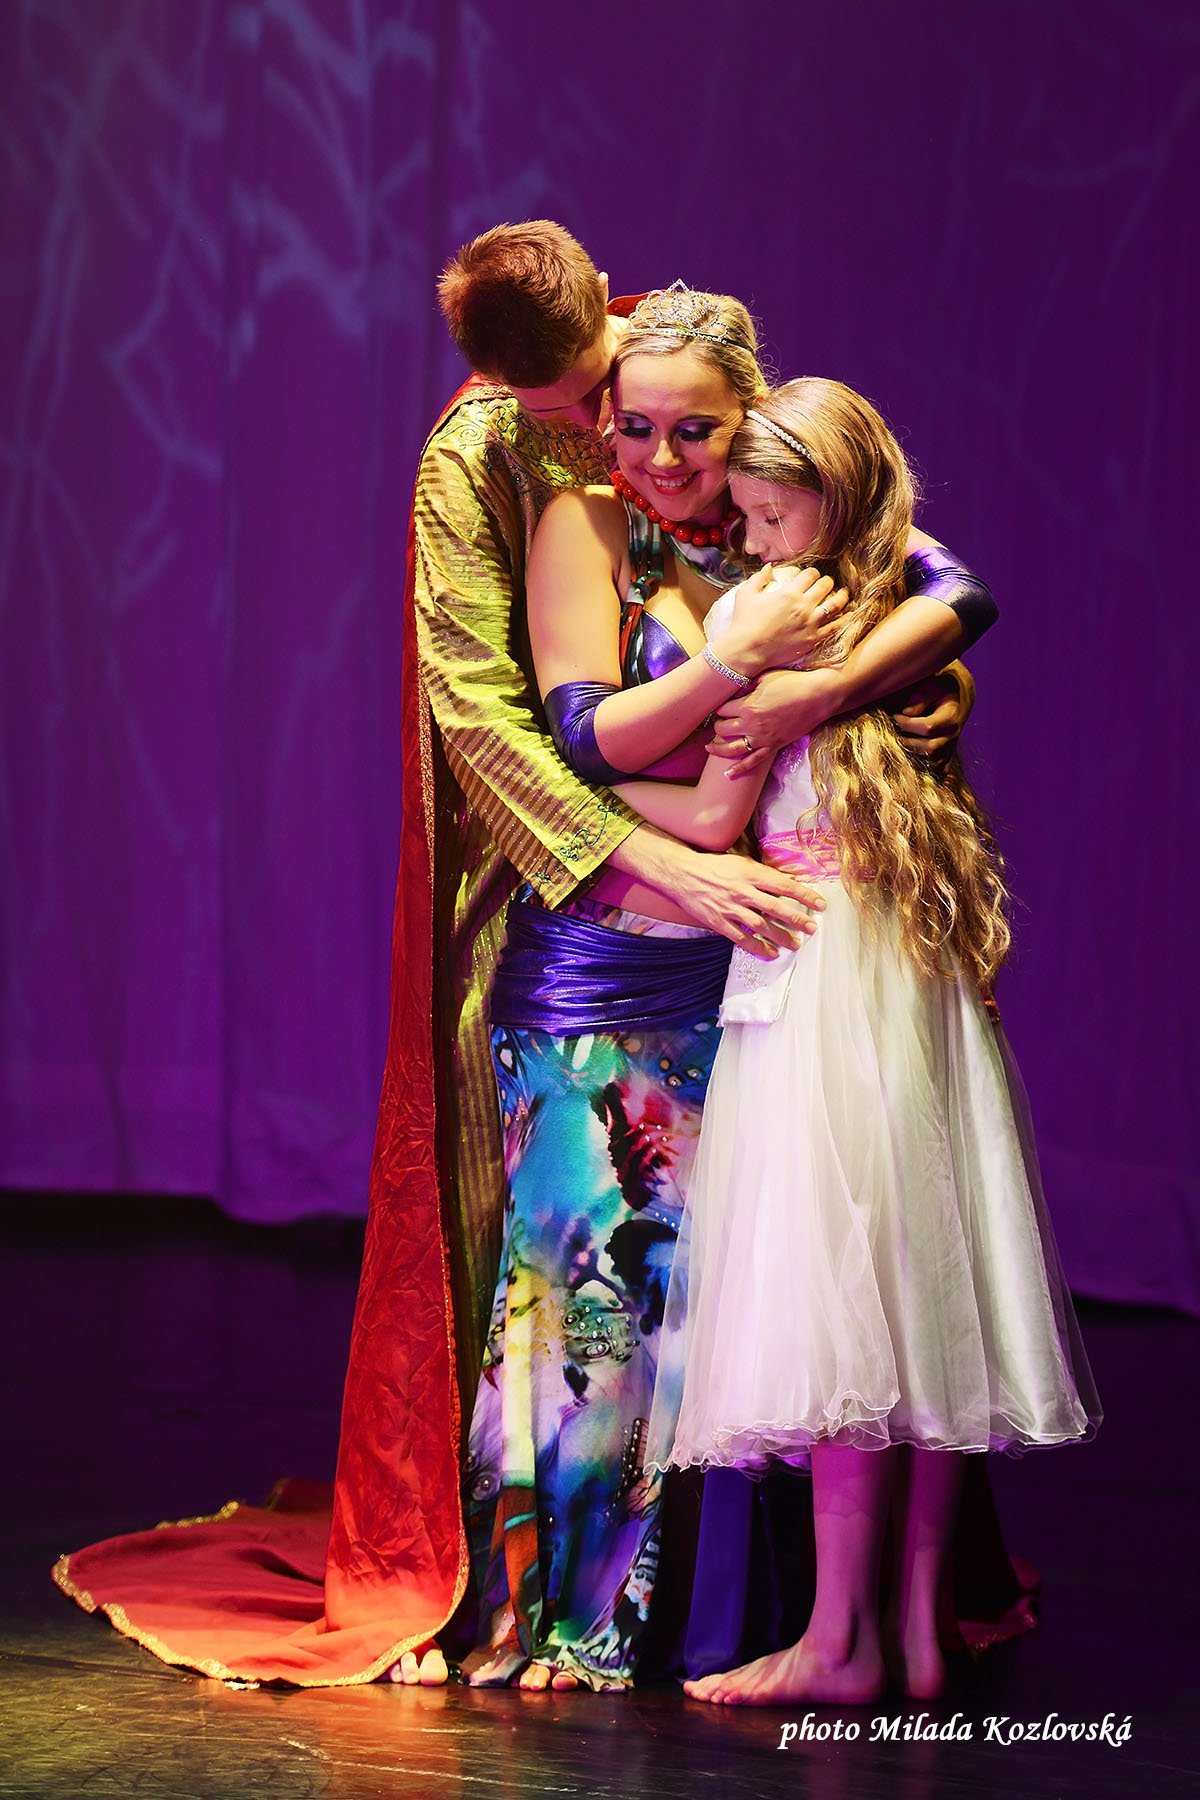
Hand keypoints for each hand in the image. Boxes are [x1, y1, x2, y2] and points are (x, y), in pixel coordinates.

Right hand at [672, 848, 824, 956]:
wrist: (682, 874)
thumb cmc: (713, 866)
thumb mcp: (741, 863)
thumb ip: (763, 874)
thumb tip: (787, 882)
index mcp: (750, 874)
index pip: (784, 886)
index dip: (805, 895)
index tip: (820, 904)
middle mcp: (743, 892)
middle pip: (776, 908)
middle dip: (797, 919)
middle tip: (812, 928)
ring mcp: (731, 908)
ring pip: (761, 926)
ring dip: (780, 937)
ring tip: (795, 944)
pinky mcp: (719, 922)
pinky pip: (741, 938)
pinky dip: (757, 947)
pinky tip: (770, 953)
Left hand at [708, 668, 842, 777]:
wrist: (818, 696)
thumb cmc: (793, 682)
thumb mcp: (765, 677)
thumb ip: (747, 685)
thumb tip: (735, 689)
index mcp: (747, 706)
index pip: (721, 710)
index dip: (719, 708)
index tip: (722, 706)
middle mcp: (751, 725)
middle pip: (722, 729)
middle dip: (718, 726)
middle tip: (720, 722)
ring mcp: (762, 738)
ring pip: (731, 749)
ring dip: (718, 749)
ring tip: (710, 747)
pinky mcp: (773, 746)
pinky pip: (753, 762)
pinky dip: (739, 769)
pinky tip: (728, 775)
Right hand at [715, 566, 849, 675]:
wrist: (746, 651)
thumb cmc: (743, 622)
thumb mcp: (746, 594)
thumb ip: (759, 577)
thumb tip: (770, 566)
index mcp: (789, 593)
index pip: (811, 574)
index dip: (813, 572)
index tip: (811, 576)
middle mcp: (803, 606)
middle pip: (826, 585)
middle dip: (827, 581)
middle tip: (826, 583)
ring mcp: (811, 623)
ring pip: (836, 604)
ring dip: (842, 596)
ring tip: (843, 594)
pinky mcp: (813, 639)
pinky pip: (835, 627)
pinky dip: (844, 619)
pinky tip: (848, 614)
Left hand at [889, 666, 972, 761]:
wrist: (957, 698)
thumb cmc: (941, 688)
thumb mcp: (934, 684)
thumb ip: (921, 695)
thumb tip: (906, 712)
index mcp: (951, 716)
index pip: (927, 727)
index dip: (907, 724)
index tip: (896, 716)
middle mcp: (953, 735)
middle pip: (930, 748)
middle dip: (908, 741)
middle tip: (896, 731)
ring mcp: (951, 747)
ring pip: (932, 762)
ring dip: (913, 753)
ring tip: (902, 739)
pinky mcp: (947, 756)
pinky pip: (938, 770)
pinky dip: (924, 767)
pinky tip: (911, 754)